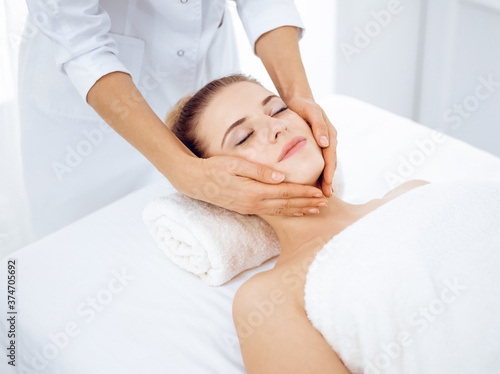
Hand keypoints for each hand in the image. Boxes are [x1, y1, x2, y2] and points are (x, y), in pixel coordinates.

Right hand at [182, 155, 327, 215]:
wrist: (195, 182)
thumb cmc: (215, 168)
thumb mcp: (235, 164)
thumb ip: (259, 171)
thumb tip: (282, 177)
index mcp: (254, 191)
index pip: (286, 193)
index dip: (304, 193)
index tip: (320, 192)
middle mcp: (254, 203)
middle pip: (287, 205)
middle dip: (307, 204)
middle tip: (326, 204)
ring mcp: (250, 208)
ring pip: (281, 211)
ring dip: (299, 211)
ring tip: (315, 210)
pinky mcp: (246, 209)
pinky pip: (272, 213)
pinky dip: (286, 213)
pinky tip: (295, 212)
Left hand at [287, 97, 337, 196]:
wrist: (298, 100)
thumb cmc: (304, 105)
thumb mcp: (312, 112)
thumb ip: (319, 126)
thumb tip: (325, 143)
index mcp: (329, 134)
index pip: (330, 156)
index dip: (329, 170)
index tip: (328, 183)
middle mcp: (328, 141)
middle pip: (330, 163)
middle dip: (329, 180)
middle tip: (327, 195)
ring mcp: (323, 144)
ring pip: (326, 164)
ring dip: (325, 179)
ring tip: (323, 193)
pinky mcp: (316, 146)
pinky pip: (319, 161)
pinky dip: (319, 172)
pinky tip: (315, 182)